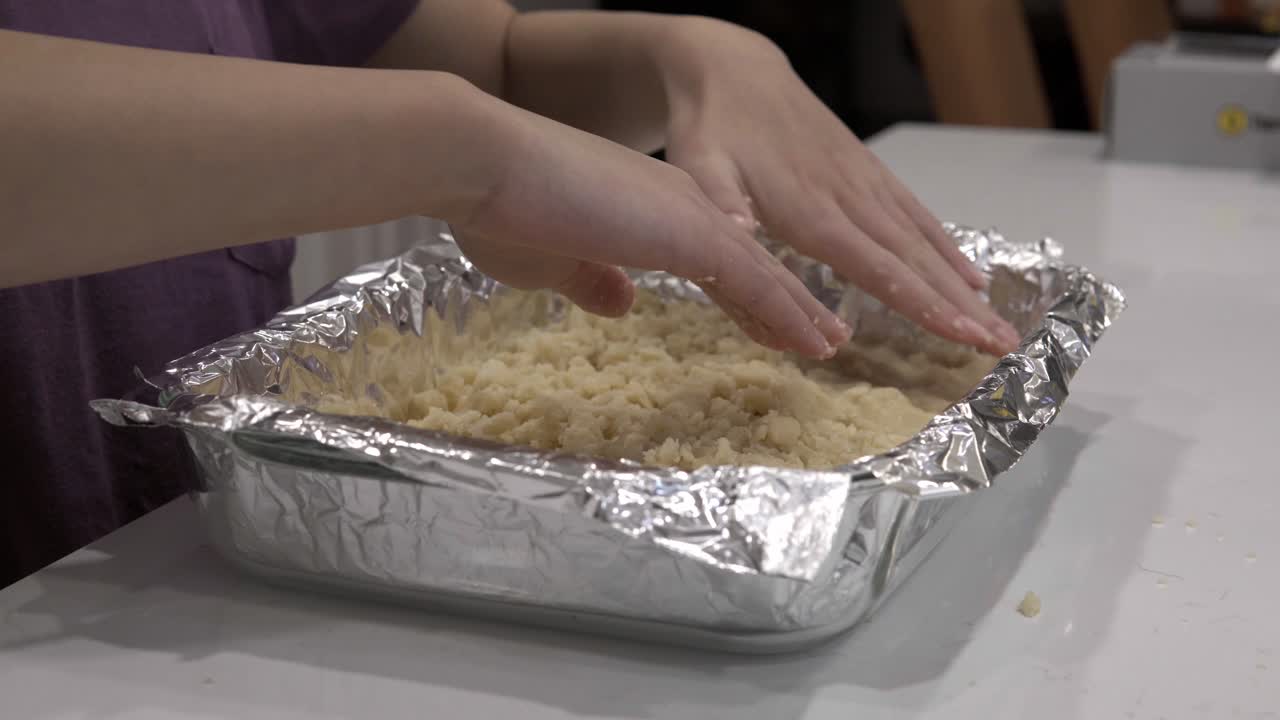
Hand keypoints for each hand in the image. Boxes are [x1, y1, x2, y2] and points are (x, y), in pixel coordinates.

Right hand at [448, 97, 851, 358]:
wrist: (483, 164)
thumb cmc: (500, 211)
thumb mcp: (551, 261)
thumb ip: (591, 280)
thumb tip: (621, 302)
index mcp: (647, 210)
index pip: (709, 261)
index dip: (741, 295)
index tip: (768, 323)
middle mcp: (679, 206)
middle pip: (746, 265)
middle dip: (785, 303)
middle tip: (821, 334)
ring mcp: (688, 217)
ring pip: (761, 274)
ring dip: (798, 313)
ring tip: (830, 344)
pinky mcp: (687, 232)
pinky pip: (754, 282)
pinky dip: (788, 313)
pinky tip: (814, 342)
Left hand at [655, 20, 1019, 355]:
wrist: (733, 72)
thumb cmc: (712, 130)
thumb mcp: (700, 169)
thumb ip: (721, 207)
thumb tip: (737, 234)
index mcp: (812, 211)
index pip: (879, 267)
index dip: (924, 304)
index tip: (965, 335)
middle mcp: (850, 199)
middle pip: (916, 262)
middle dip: (962, 307)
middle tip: (1005, 346)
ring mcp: (864, 183)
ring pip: (924, 242)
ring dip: (964, 286)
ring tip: (1000, 326)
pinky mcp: (867, 173)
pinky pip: (916, 214)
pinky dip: (947, 247)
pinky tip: (971, 276)